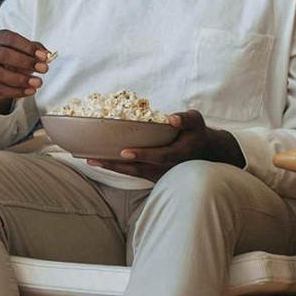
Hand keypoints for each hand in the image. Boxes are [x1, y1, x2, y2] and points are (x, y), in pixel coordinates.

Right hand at [0, 29, 51, 113]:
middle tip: (43, 68)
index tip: (43, 56)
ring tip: (38, 82)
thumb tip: (46, 55)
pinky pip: (2, 89)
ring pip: (1, 74)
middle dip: (26, 62)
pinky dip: (18, 91)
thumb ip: (37, 50)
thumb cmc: (14, 58)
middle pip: (4, 55)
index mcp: (1, 39)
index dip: (28, 47)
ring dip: (22, 79)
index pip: (12, 40)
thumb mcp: (25, 50)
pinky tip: (30, 90)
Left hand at [85, 110, 243, 180]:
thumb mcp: (196, 121)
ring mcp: (159, 175)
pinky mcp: (154, 176)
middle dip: (115, 165)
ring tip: (90, 160)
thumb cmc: (196, 133)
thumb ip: (186, 119)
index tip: (124, 152)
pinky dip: (117, 168)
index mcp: (177, 154)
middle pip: (138, 169)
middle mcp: (166, 168)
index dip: (142, 155)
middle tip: (93, 159)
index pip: (158, 157)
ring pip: (133, 173)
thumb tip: (172, 118)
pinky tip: (101, 161)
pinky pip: (133, 173)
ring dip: (112, 167)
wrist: (205, 153)